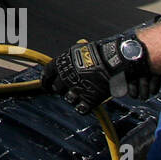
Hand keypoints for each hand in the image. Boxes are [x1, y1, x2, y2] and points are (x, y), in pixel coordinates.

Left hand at [41, 33, 158, 113]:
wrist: (114, 59)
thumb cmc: (98, 52)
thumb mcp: (78, 50)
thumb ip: (69, 58)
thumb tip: (64, 62)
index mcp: (61, 63)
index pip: (47, 74)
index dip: (46, 81)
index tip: (46, 86)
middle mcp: (66, 78)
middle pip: (57, 88)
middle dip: (60, 90)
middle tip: (66, 89)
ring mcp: (77, 89)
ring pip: (68, 99)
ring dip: (72, 98)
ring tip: (78, 94)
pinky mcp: (89, 100)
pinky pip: (81, 109)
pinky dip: (82, 107)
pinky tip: (85, 104)